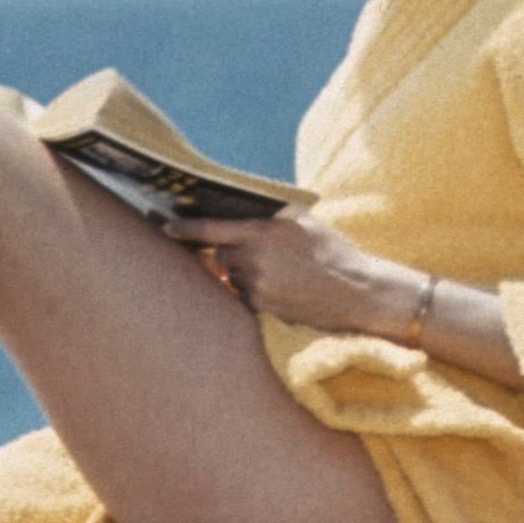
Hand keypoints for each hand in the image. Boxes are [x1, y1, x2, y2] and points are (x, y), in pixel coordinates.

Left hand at [162, 209, 416, 335]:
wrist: (358, 292)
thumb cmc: (333, 250)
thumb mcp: (303, 221)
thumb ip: (268, 217)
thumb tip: (239, 213)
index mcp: (264, 233)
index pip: (212, 230)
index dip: (185, 229)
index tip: (165, 227)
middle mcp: (257, 260)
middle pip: (220, 255)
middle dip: (229, 253)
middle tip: (253, 251)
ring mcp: (259, 287)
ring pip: (232, 276)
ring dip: (243, 272)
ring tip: (278, 270)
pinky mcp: (264, 309)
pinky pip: (245, 296)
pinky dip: (254, 290)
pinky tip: (281, 287)